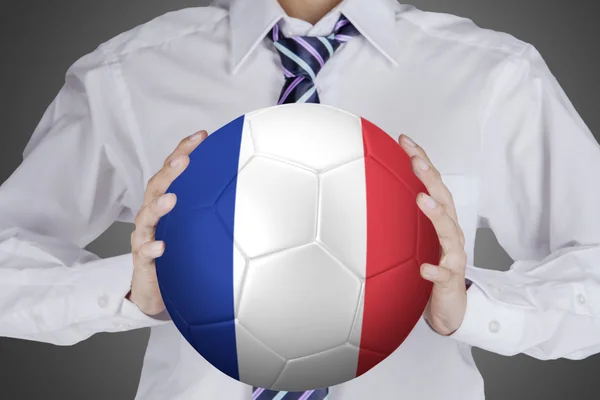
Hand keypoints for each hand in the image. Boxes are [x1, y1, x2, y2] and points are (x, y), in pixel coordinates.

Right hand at [128, 130, 207, 315]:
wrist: (155, 290)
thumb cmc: (176, 252)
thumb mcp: (192, 226)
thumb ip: (207, 207)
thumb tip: (240, 186)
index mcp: (163, 203)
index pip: (171, 172)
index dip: (183, 151)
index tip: (201, 136)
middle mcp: (152, 217)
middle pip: (155, 187)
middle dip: (169, 172)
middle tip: (183, 160)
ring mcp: (144, 238)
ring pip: (146, 218)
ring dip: (158, 207)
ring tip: (172, 199)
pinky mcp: (143, 262)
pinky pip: (144, 254)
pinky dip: (152, 248)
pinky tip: (162, 246)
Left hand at [398, 134, 467, 335]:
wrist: (450, 306)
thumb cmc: (432, 266)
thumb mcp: (415, 237)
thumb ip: (402, 216)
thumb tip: (371, 190)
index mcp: (441, 219)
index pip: (432, 184)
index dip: (421, 160)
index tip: (404, 140)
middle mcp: (450, 232)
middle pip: (444, 199)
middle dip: (430, 177)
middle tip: (415, 160)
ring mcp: (453, 255)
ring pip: (449, 232)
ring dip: (437, 215)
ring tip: (423, 200)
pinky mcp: (451, 280)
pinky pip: (444, 274)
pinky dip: (435, 270)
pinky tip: (423, 267)